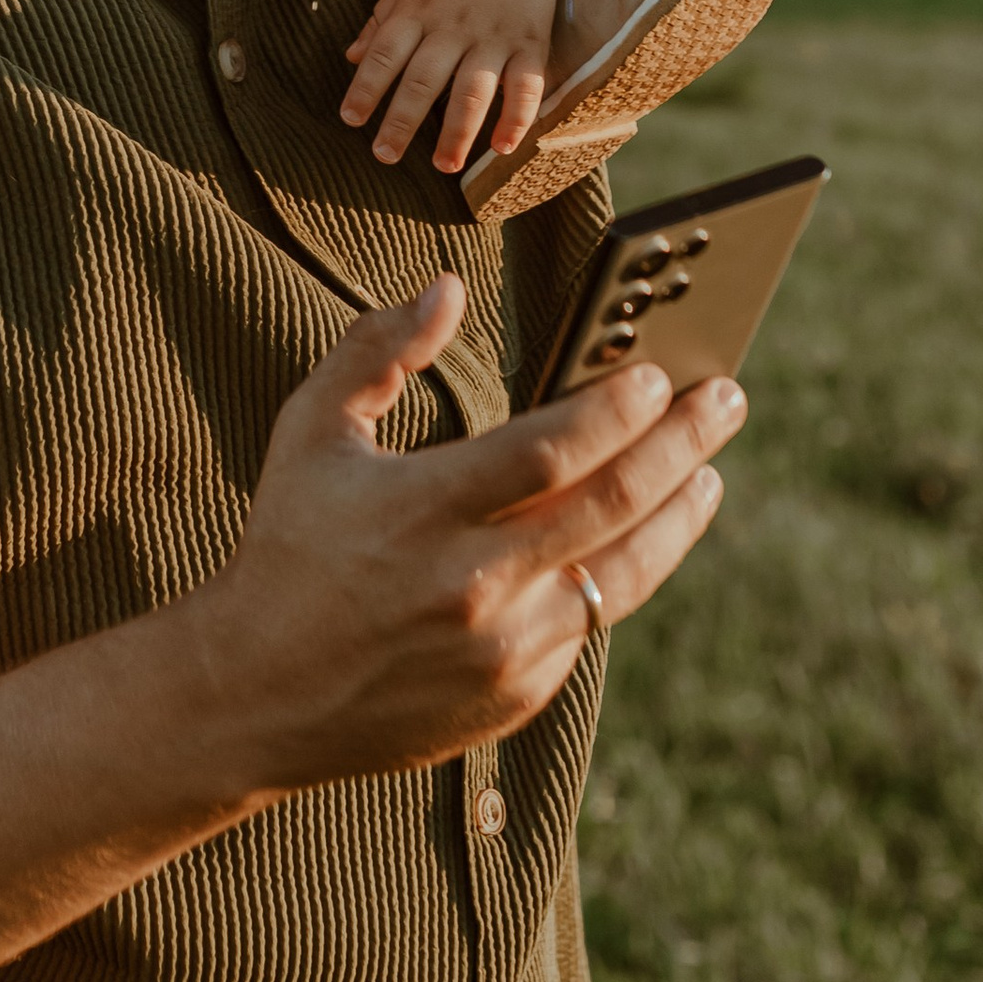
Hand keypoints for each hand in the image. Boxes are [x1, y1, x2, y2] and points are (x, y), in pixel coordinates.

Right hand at [193, 277, 743, 794]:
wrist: (258, 694)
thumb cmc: (290, 545)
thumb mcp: (310, 430)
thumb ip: (376, 349)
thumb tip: (448, 288)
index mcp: (424, 509)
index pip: (551, 450)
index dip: (616, 409)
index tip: (658, 373)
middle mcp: (472, 583)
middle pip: (611, 504)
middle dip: (681, 444)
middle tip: (724, 398)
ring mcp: (502, 648)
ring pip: (623, 573)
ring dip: (679, 516)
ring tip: (709, 472)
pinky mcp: (516, 694)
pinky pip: (588, 623)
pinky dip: (619, 571)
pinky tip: (641, 534)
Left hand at [341, 0, 568, 172]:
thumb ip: (382, 19)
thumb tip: (352, 58)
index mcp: (418, 10)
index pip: (386, 55)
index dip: (366, 88)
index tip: (351, 120)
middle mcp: (453, 26)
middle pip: (423, 80)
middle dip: (402, 121)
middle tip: (385, 156)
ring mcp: (494, 36)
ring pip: (473, 91)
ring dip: (456, 132)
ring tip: (442, 166)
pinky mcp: (531, 42)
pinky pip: (526, 86)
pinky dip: (516, 118)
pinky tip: (502, 147)